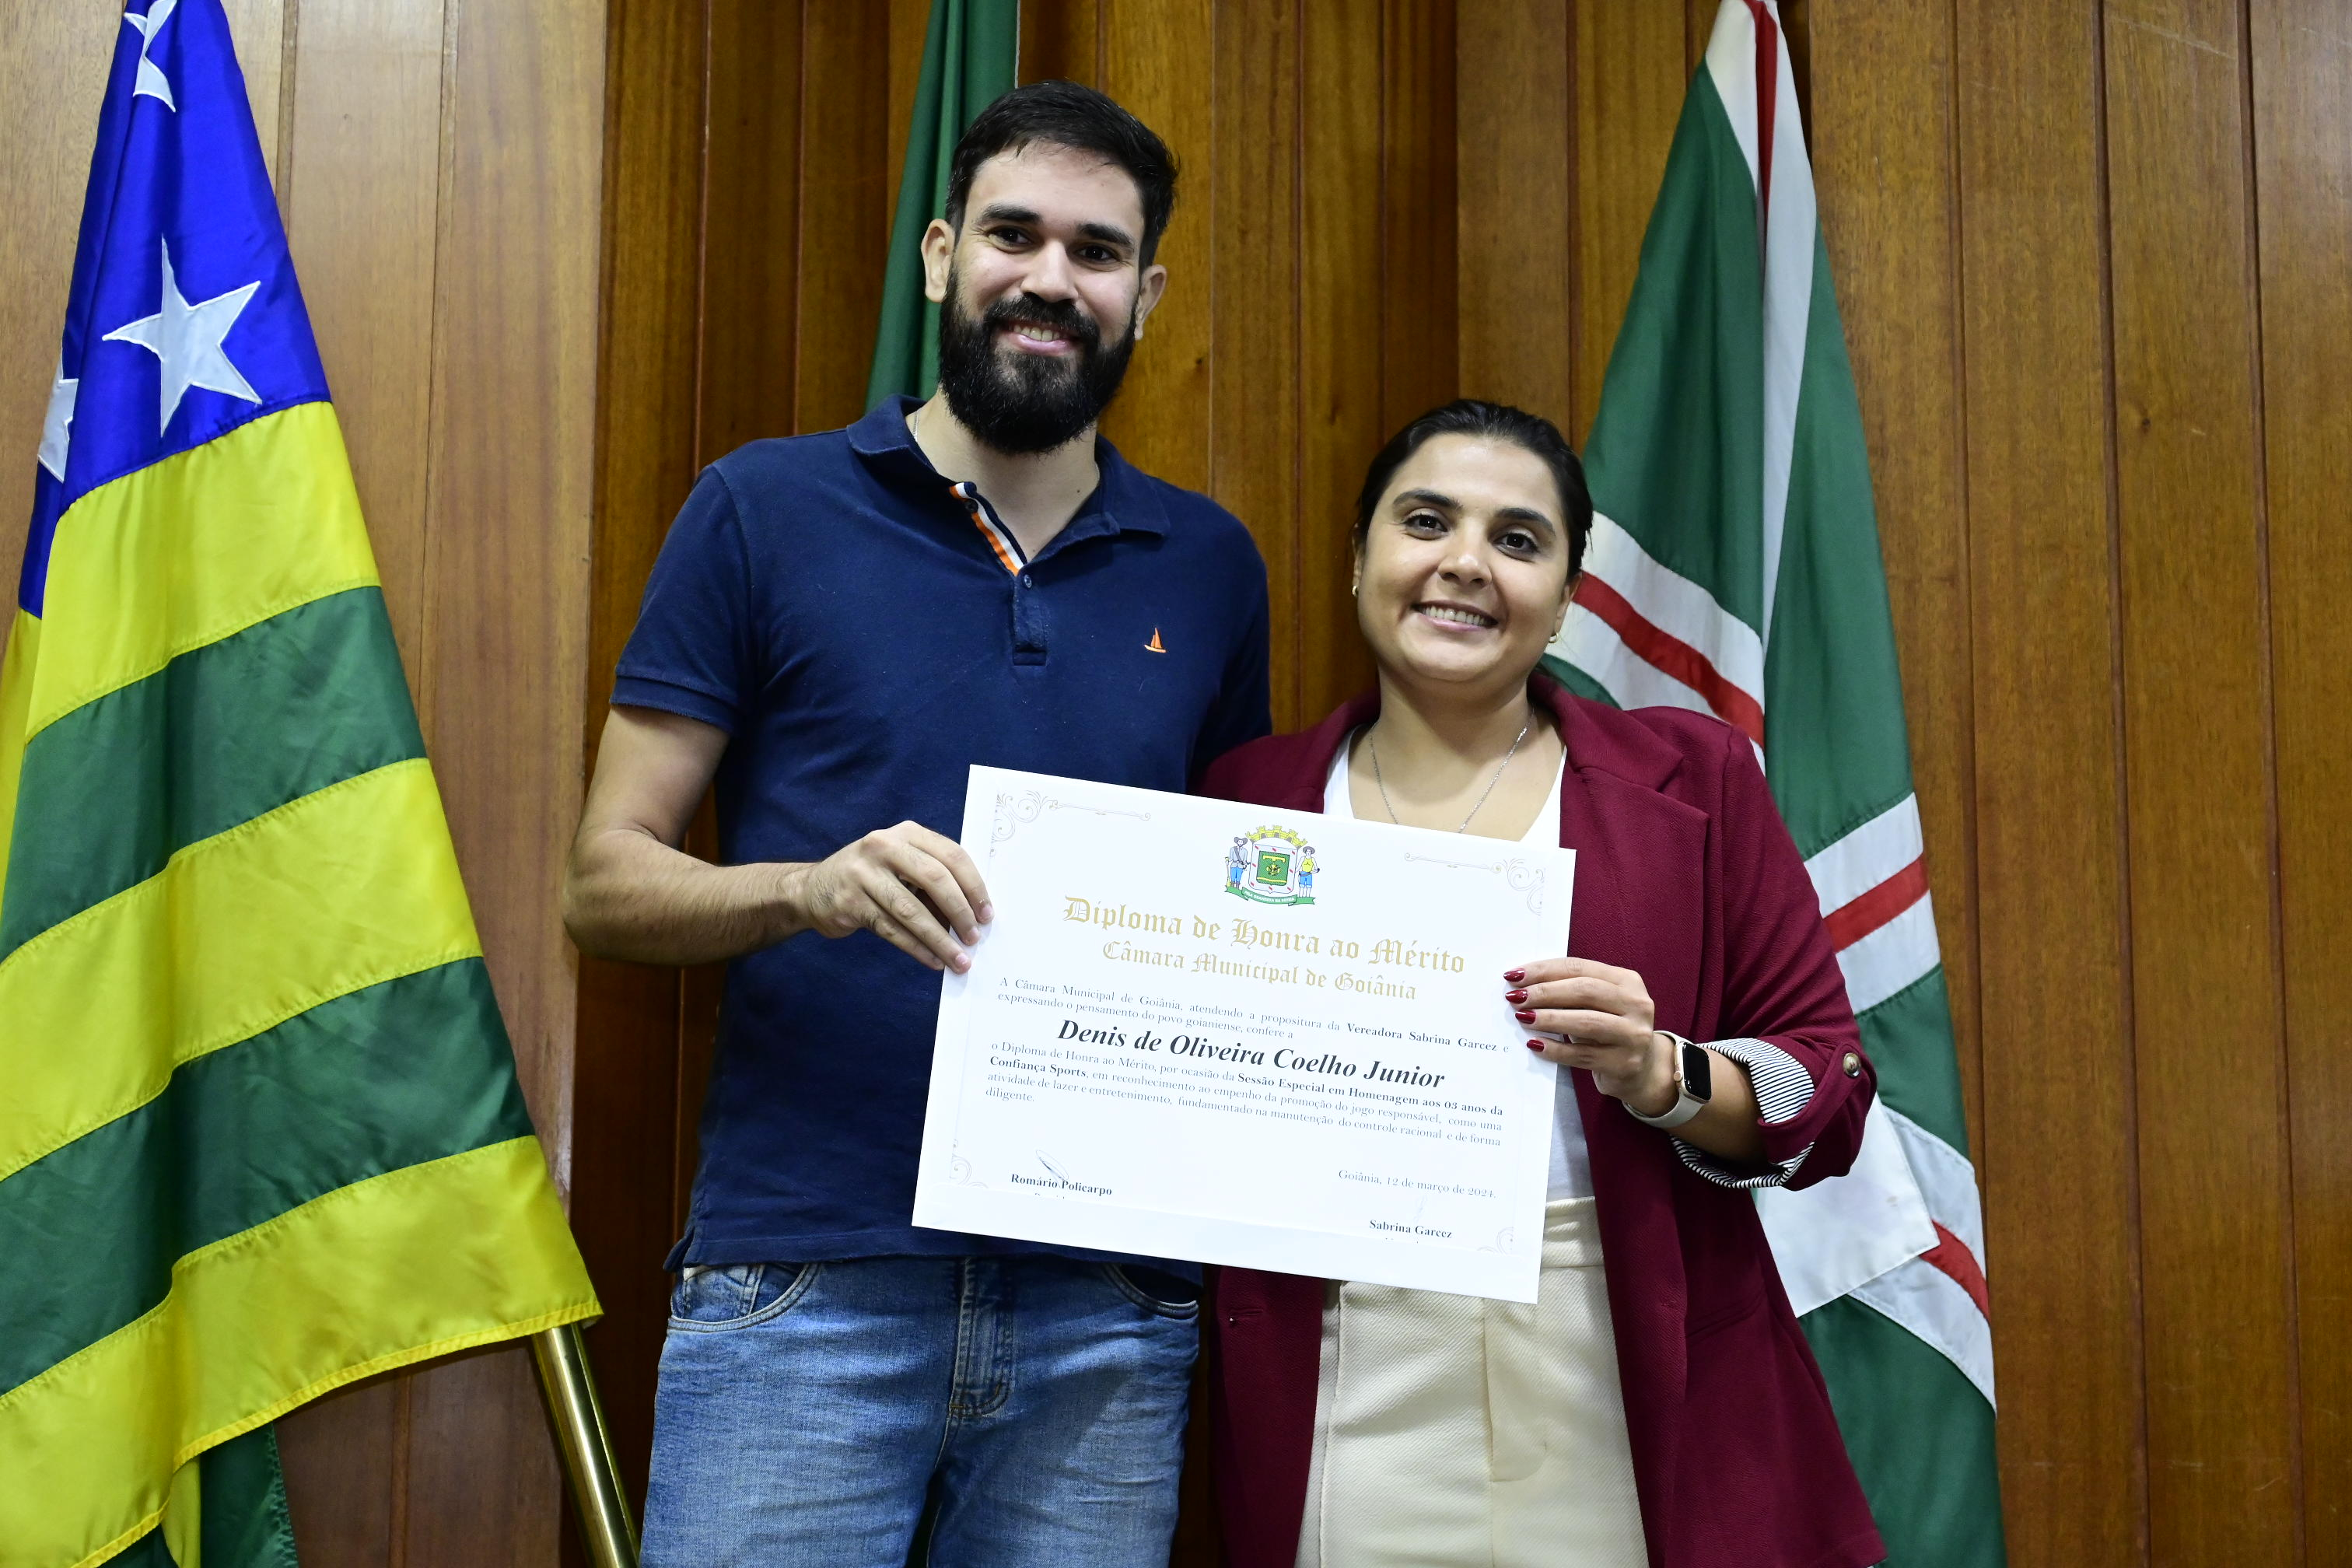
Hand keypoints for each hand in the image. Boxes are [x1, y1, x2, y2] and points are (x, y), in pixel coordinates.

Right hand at [786, 822, 991, 971]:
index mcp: (906, 833)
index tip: (987, 914)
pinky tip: (933, 961)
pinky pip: (891, 929)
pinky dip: (917, 948)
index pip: (951, 855)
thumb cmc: (872, 878)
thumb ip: (933, 879)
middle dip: (960, 912)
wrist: (812, 889)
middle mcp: (883, 846)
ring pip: (912, 910)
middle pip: (934, 879)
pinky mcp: (849, 902)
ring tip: (958, 959)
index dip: (974, 886)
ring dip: (940, 939)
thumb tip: (974, 915)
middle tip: (975, 938)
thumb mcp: (901, 865)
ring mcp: (863, 873)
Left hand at [1504, 956, 1675, 1115]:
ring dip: (1550, 1018)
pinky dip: (1556, 1049)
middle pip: (1585, 991)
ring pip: (1587, 1022)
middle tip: (1516, 998)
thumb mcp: (1597, 1005)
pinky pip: (1583, 1055)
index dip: (1545, 970)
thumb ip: (1570, 991)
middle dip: (1545, 992)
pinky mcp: (1625, 1063)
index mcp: (1627, 981)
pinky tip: (1535, 1044)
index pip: (1580, 968)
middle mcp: (1637, 1004)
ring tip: (1523, 1018)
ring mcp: (1634, 1035)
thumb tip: (1522, 985)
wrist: (1640, 1070)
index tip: (1515, 976)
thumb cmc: (1607, 1030)